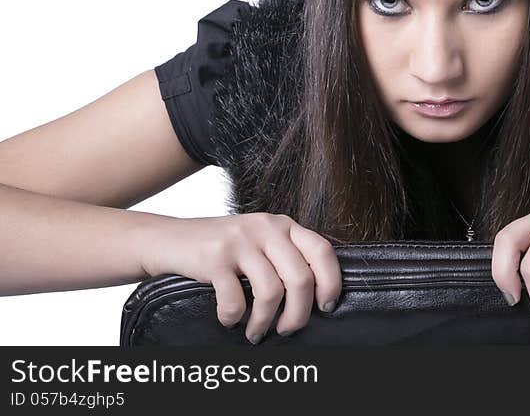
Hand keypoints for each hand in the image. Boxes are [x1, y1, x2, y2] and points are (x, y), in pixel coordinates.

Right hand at [139, 213, 341, 344]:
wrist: (171, 239)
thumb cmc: (222, 247)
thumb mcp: (260, 241)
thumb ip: (286, 257)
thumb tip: (315, 297)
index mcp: (283, 225)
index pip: (322, 251)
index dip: (331, 282)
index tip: (327, 306)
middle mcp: (266, 228)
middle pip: (300, 278)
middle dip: (298, 314)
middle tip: (288, 329)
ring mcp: (241, 241)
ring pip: (271, 292)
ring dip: (265, 322)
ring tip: (257, 332)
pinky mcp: (216, 257)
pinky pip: (236, 299)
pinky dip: (234, 318)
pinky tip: (230, 319)